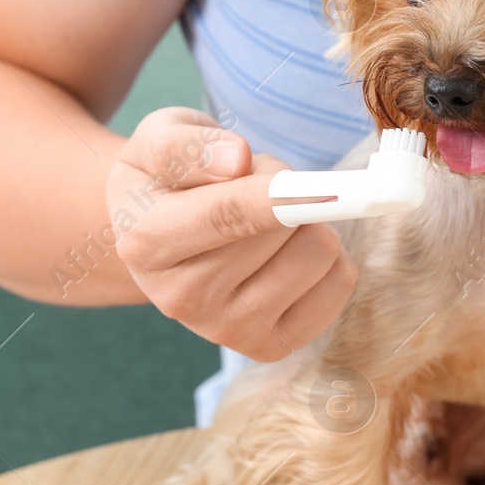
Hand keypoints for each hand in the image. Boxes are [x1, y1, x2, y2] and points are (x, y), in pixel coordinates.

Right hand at [107, 108, 357, 360]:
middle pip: (283, 230)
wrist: (155, 237)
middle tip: (253, 188)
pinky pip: (338, 284)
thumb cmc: (163, 178)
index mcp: (146, 243)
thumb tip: (237, 161)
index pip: (225, 216)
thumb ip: (188, 145)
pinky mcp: (268, 345)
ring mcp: (226, 329)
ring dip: (307, 221)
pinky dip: (328, 256)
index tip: (325, 187)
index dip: (279, 198)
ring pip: (318, 254)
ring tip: (265, 220)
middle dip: (285, 189)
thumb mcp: (155, 139)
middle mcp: (181, 298)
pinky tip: (287, 252)